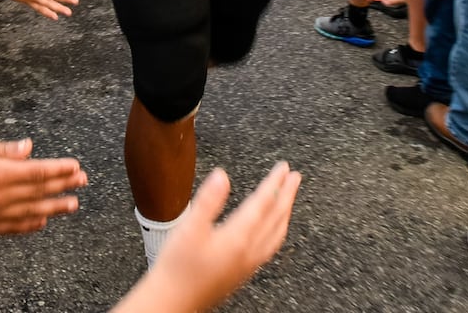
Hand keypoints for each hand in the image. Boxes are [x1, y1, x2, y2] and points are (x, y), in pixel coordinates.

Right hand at [0, 138, 87, 234]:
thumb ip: (6, 151)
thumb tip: (30, 147)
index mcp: (0, 173)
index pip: (39, 172)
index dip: (60, 170)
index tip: (75, 167)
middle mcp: (1, 196)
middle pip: (40, 192)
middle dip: (64, 186)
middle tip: (82, 182)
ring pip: (32, 213)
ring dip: (54, 208)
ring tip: (72, 204)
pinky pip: (14, 228)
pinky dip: (30, 225)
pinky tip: (42, 222)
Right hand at [118, 163, 301, 312]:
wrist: (173, 301)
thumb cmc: (177, 269)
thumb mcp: (188, 229)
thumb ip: (207, 201)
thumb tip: (222, 176)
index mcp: (238, 238)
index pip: (263, 204)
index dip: (274, 183)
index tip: (283, 168)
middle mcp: (249, 252)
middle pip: (276, 218)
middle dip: (287, 195)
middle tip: (295, 177)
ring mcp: (249, 264)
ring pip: (277, 234)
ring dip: (285, 213)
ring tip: (289, 199)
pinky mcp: (244, 272)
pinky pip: (271, 246)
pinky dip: (278, 230)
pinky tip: (273, 229)